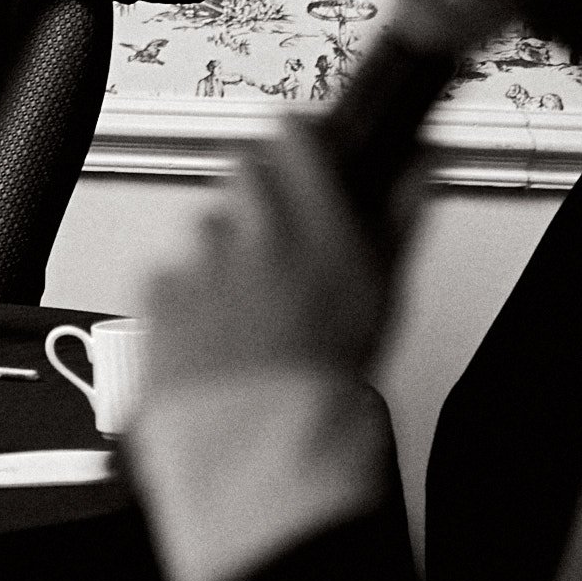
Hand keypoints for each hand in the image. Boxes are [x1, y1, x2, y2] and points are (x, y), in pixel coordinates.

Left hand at [144, 121, 417, 395]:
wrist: (261, 443)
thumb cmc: (328, 379)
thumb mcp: (386, 295)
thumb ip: (400, 217)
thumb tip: (419, 167)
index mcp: (317, 226)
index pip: (294, 136)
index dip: (293, 142)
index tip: (296, 151)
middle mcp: (258, 232)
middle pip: (243, 168)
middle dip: (255, 194)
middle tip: (269, 241)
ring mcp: (203, 259)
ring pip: (205, 227)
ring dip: (220, 254)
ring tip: (242, 308)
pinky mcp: (162, 291)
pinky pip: (169, 275)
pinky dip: (185, 298)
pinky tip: (211, 331)